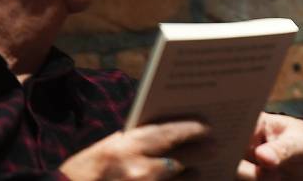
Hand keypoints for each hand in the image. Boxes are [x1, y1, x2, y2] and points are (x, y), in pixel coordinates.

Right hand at [59, 120, 209, 180]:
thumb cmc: (87, 171)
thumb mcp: (111, 147)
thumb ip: (140, 140)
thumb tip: (173, 132)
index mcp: (129, 146)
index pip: (173, 133)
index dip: (194, 129)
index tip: (207, 127)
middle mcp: (140, 169)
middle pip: (186, 159)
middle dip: (203, 152)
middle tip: (215, 146)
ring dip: (193, 175)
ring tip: (197, 169)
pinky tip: (186, 180)